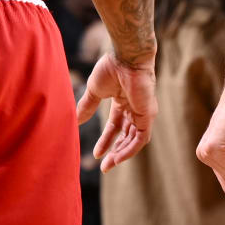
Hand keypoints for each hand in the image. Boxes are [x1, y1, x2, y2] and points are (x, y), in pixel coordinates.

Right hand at [75, 53, 156, 171]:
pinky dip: (130, 149)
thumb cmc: (111, 68)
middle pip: (126, 136)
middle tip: (104, 166)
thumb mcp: (94, 91)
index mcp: (122, 102)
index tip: (96, 154)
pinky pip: (141, 138)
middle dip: (115, 152)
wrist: (125, 58)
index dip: (106, 140)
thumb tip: (76, 121)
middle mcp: (134, 109)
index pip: (115, 127)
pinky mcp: (148, 115)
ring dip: (122, 154)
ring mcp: (142, 112)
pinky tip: (118, 157)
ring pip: (134, 140)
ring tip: (108, 165)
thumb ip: (87, 106)